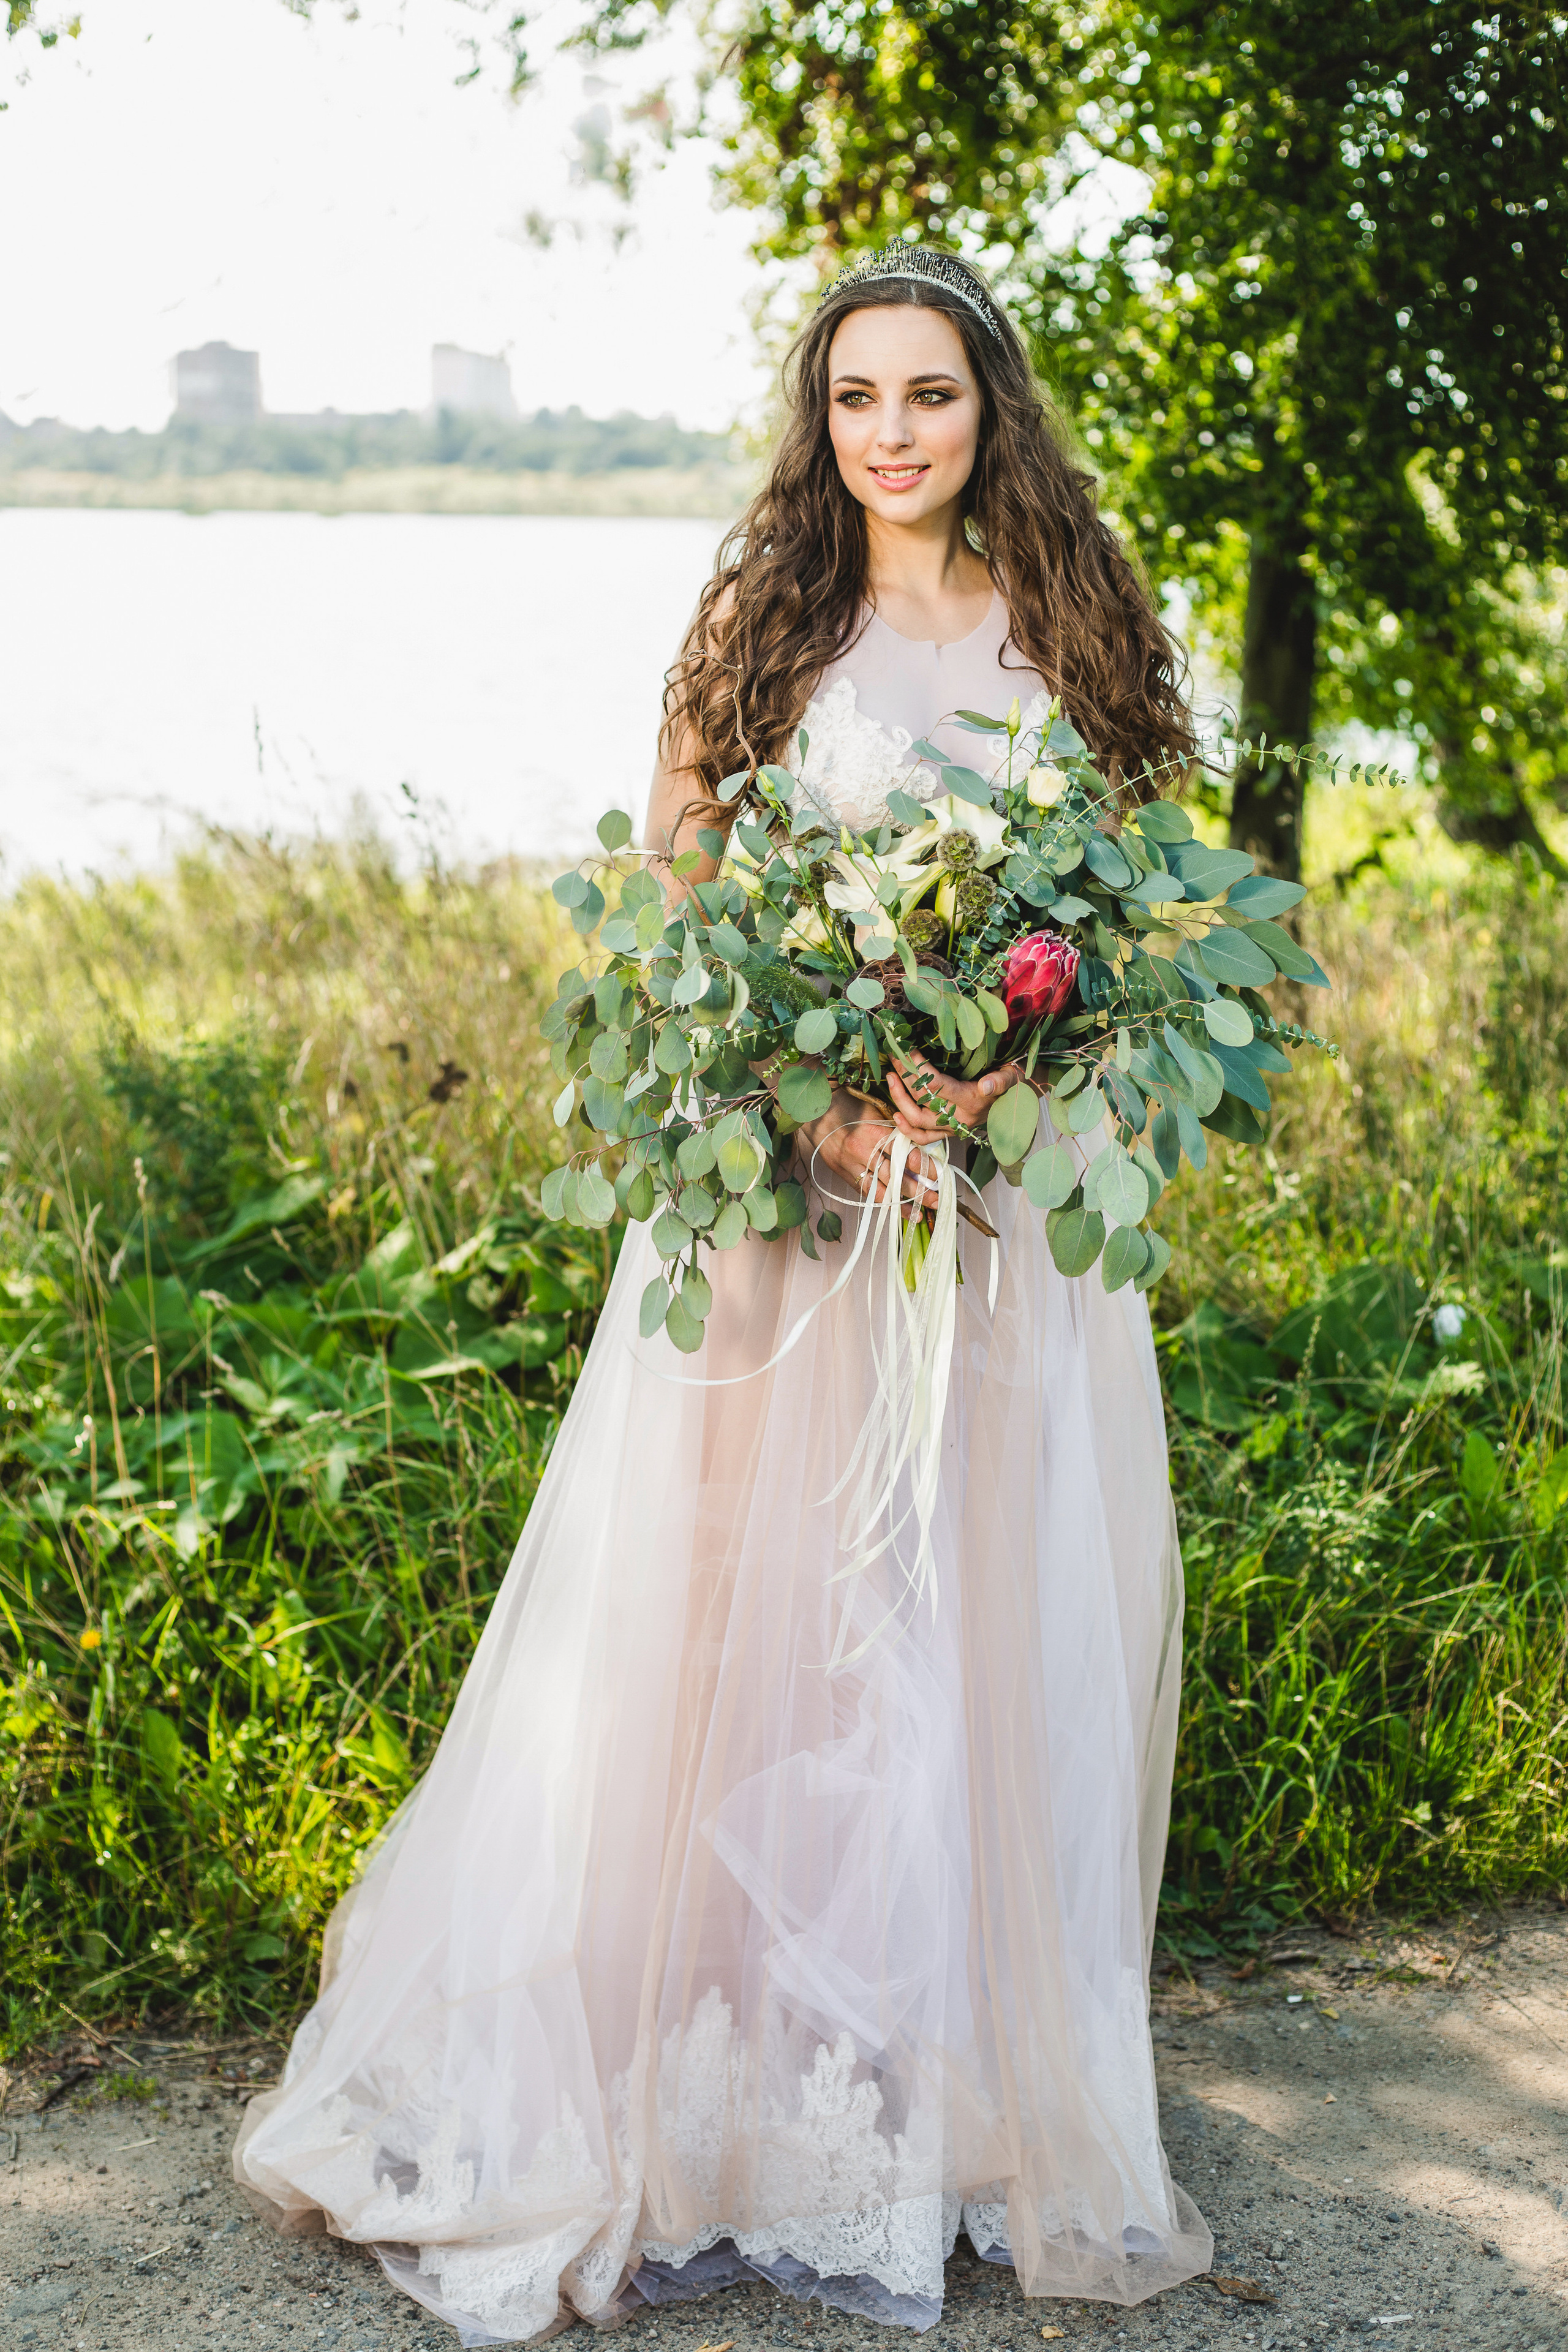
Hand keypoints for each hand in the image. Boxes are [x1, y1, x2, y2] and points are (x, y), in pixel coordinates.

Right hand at [798, 1090, 943, 1210]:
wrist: (817, 1110)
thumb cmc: (851, 1106)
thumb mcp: (877, 1111)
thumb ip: (896, 1130)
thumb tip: (920, 1148)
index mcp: (875, 1131)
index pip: (906, 1154)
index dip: (925, 1168)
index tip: (940, 1177)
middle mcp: (863, 1151)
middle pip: (895, 1177)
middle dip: (918, 1192)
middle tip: (937, 1201)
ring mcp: (850, 1164)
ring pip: (880, 1190)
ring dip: (901, 1204)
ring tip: (919, 1215)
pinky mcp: (842, 1173)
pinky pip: (864, 1191)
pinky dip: (881, 1202)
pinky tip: (894, 1210)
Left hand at [886, 1054, 1029, 1148]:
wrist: (1014, 1105)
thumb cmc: (1010, 1086)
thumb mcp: (1011, 1078)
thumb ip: (1001, 1080)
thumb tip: (987, 1085)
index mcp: (971, 1102)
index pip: (938, 1085)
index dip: (920, 1068)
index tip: (908, 1050)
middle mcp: (959, 1119)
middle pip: (922, 1102)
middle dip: (904, 1078)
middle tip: (894, 1057)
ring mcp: (951, 1129)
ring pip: (917, 1121)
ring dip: (900, 1100)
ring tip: (891, 1078)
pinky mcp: (947, 1133)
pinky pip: (922, 1138)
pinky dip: (907, 1129)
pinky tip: (896, 1113)